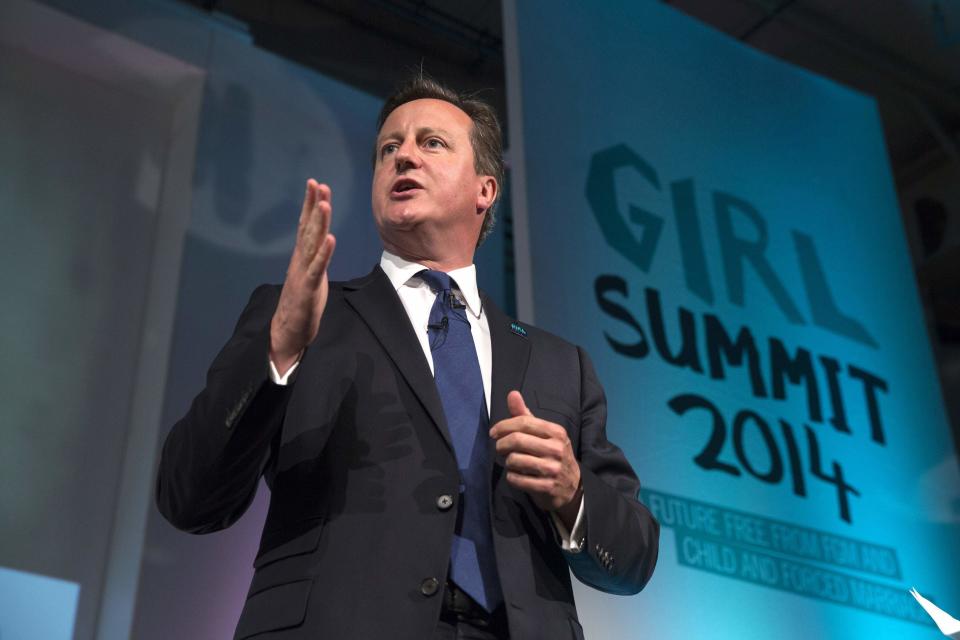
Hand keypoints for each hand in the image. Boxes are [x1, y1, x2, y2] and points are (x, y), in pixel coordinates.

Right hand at [270, 179, 336, 374]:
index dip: (310, 205)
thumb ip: (314, 259)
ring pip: (312, 243)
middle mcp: (300, 260)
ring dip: (319, 222)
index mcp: (302, 257)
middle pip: (308, 228)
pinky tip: (330, 238)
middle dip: (313, 205)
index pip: (306, 225)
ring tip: (324, 203)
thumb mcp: (310, 276)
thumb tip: (320, 243)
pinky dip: (324, 253)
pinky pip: (317, 267)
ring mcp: (303, 272)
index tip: (315, 184)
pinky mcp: (308, 287)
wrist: (287, 331)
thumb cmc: (300, 305)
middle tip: (317, 183)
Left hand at [489, 391, 581, 527]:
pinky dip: (511, 477)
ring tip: (511, 462)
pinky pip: (517, 479)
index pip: (523, 422)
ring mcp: (552, 469)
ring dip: (507, 462)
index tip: (494, 433)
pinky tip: (516, 475)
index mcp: (556, 432)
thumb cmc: (552, 455)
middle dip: (501, 444)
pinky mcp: (547, 487)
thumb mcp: (544, 434)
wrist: (572, 486)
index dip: (503, 426)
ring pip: (514, 460)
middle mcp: (556, 449)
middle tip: (499, 448)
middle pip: (517, 440)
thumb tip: (512, 394)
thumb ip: (526, 415)